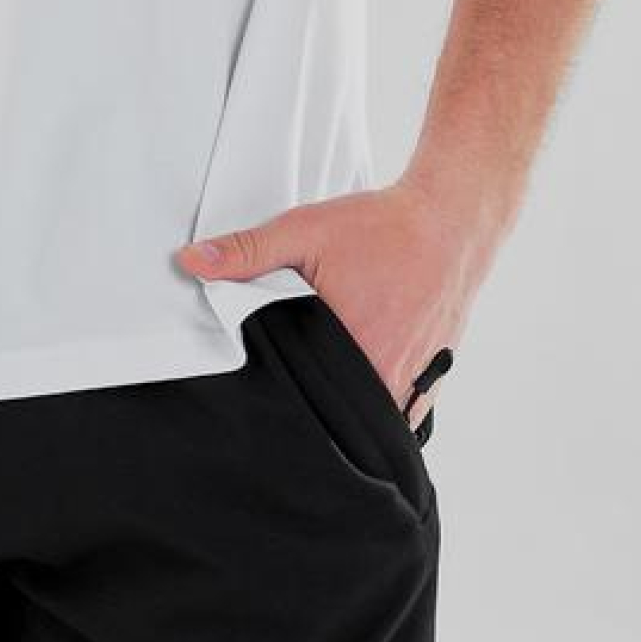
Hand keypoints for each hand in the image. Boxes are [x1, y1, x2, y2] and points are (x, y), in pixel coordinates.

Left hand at [174, 178, 485, 433]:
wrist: (450, 220)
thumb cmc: (382, 228)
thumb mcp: (304, 231)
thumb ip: (246, 252)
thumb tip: (191, 263)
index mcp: (354, 358)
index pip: (306, 408)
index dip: (282, 409)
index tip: (263, 404)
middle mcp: (389, 381)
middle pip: (340, 419)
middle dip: (314, 412)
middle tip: (289, 395)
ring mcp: (417, 384)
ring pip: (372, 420)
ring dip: (348, 410)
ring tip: (322, 392)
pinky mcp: (433, 378)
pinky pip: (401, 412)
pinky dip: (379, 404)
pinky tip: (359, 383)